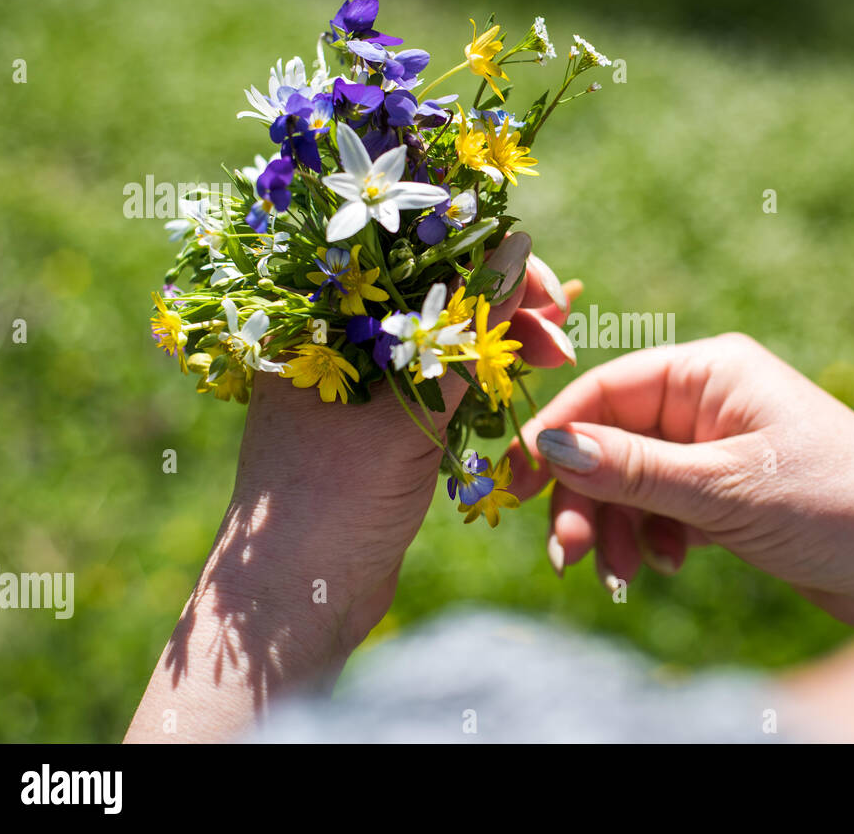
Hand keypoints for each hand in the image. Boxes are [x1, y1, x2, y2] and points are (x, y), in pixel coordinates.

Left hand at [126, 232, 575, 740]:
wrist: (293, 605)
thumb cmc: (328, 503)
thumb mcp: (406, 414)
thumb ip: (465, 337)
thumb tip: (515, 247)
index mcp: (311, 321)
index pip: (403, 257)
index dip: (477, 257)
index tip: (536, 281)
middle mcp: (332, 343)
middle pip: (430, 295)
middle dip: (500, 303)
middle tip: (559, 327)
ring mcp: (359, 386)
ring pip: (443, 340)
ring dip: (500, 343)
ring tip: (557, 355)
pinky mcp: (382, 426)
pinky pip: (441, 383)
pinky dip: (483, 381)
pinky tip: (522, 381)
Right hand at [506, 333, 853, 623]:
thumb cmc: (839, 504)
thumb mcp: (725, 488)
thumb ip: (632, 469)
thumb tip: (546, 444)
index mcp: (713, 372)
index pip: (606, 390)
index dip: (554, 434)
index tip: (513, 486)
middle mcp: (712, 403)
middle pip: (612, 441)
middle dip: (587, 498)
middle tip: (570, 556)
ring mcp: (720, 451)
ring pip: (634, 482)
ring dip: (618, 527)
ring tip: (626, 575)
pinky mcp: (731, 496)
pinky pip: (665, 510)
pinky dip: (654, 538)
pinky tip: (668, 566)